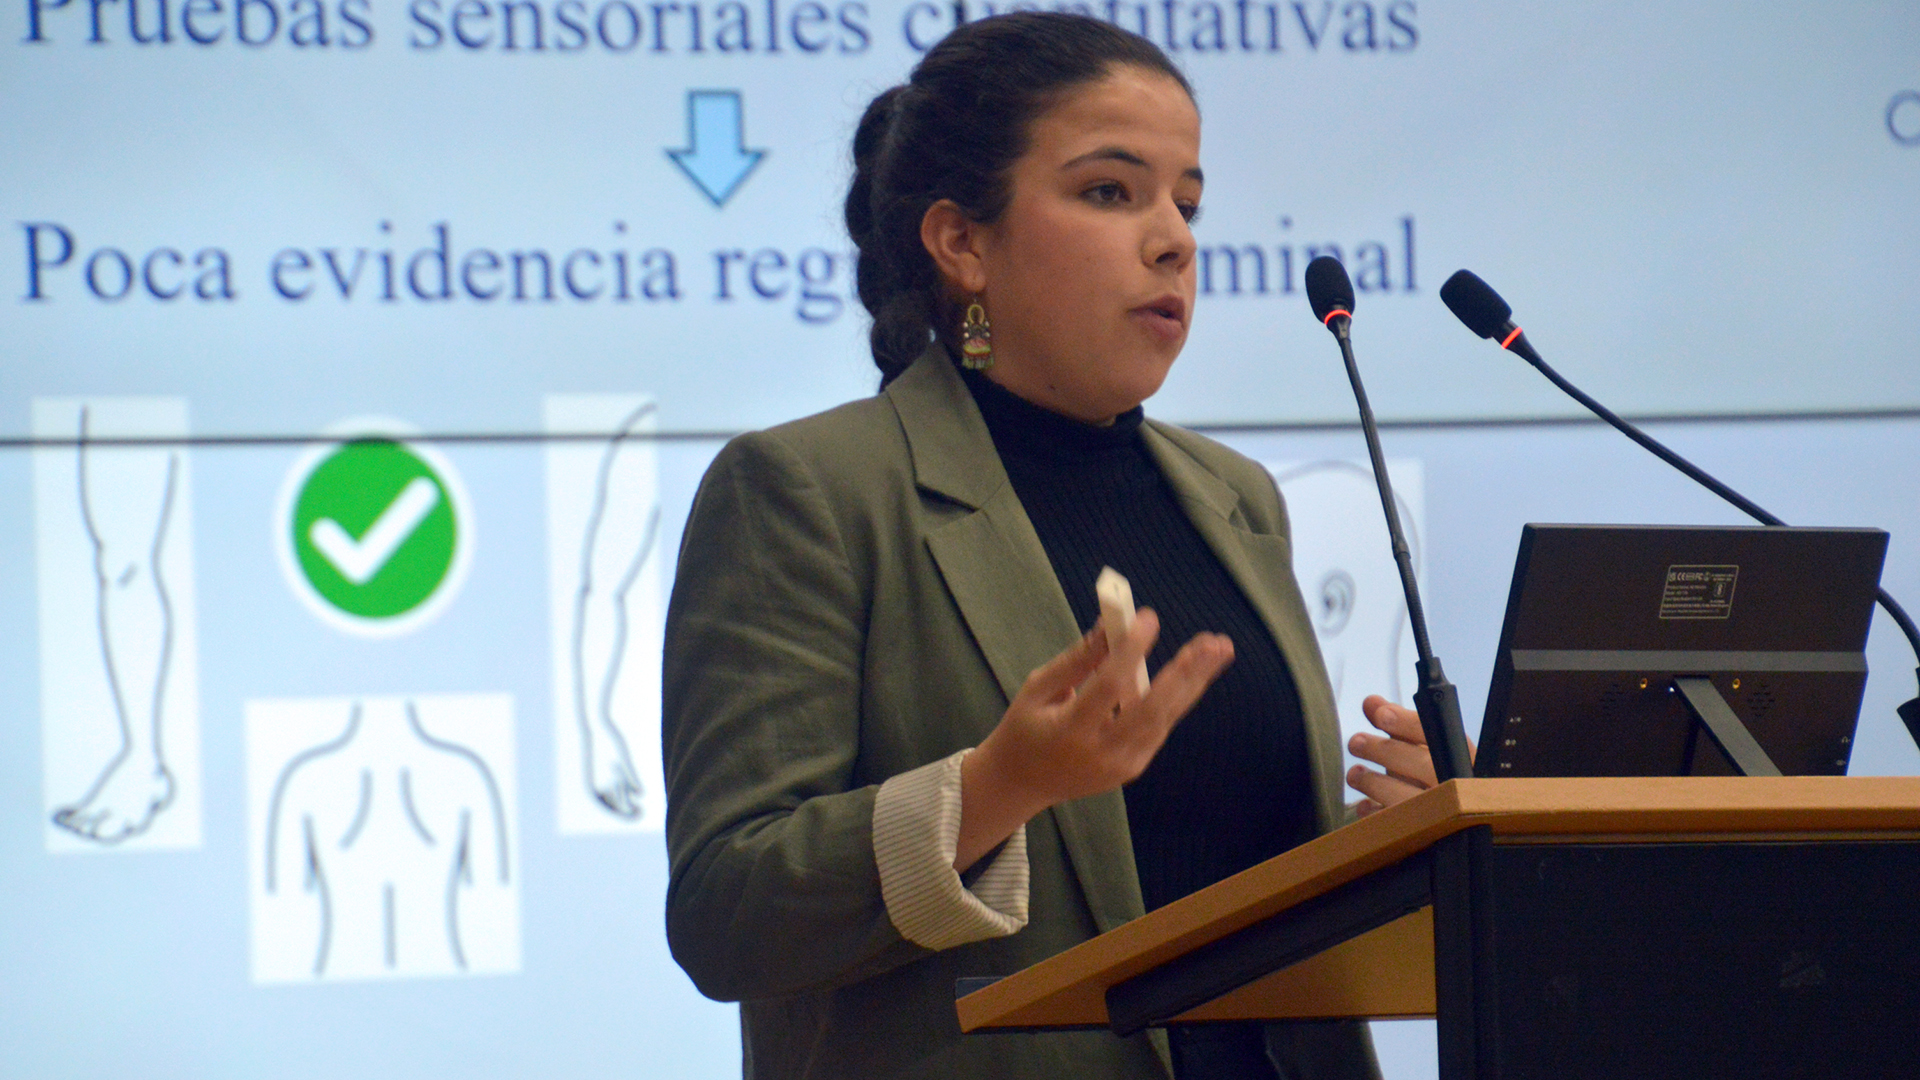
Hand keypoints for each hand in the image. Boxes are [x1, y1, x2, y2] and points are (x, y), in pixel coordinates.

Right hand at [955, 609, 1232, 868]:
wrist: (1021, 784)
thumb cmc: (1025, 728)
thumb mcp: (1038, 689)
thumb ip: (1077, 660)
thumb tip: (1111, 624)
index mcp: (1069, 731)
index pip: (1108, 687)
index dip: (1130, 652)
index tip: (1148, 617)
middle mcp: (1102, 753)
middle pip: (1152, 710)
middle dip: (1185, 674)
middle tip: (1212, 643)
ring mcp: (1122, 766)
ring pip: (1165, 719)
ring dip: (1194, 682)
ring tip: (1220, 650)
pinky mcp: (1133, 768)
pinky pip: (1160, 727)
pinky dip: (1178, 698)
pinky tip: (1196, 670)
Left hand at [1346, 695, 1472, 816]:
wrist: (1455, 822)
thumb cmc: (1432, 776)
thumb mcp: (1420, 750)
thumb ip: (1398, 725)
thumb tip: (1370, 702)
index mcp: (1462, 758)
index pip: (1439, 734)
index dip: (1408, 723)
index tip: (1381, 714)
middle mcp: (1457, 785)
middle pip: (1423, 765)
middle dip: (1385, 751)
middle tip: (1355, 742)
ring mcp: (1444, 814)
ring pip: (1407, 798)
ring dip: (1374, 782)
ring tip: (1355, 774)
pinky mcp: (1425, 837)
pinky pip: (1395, 827)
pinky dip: (1375, 814)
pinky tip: (1365, 805)